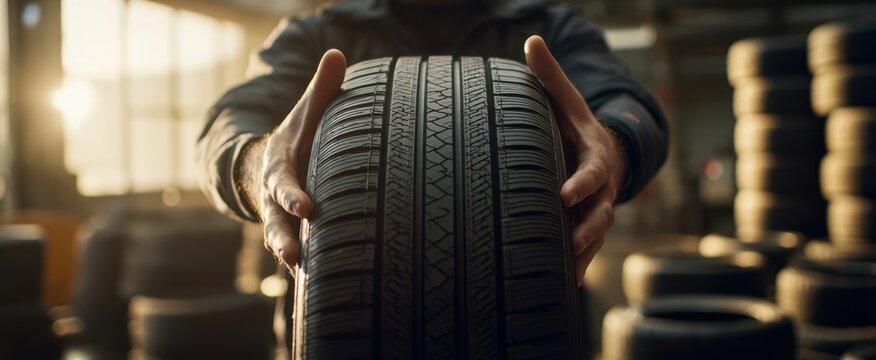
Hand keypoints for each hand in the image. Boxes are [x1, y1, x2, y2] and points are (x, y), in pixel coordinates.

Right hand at [239, 49, 346, 271]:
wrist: (270, 165)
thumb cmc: (299, 137)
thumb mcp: (306, 111)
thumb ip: (322, 88)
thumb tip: (338, 53)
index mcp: (281, 167)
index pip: (285, 182)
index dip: (293, 194)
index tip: (306, 206)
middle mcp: (277, 199)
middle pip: (275, 221)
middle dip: (282, 238)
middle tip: (292, 255)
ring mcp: (283, 221)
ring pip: (282, 243)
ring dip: (291, 260)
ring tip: (304, 278)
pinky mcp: (295, 235)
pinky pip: (298, 255)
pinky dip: (306, 272)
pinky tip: (320, 291)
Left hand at [524, 36, 627, 282]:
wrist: (608, 155)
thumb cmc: (578, 127)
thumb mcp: (568, 100)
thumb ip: (550, 76)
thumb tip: (531, 42)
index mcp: (595, 160)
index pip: (592, 174)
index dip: (581, 184)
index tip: (564, 194)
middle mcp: (601, 192)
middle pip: (599, 215)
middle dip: (586, 230)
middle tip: (569, 242)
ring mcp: (596, 214)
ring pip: (593, 240)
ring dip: (580, 258)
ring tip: (561, 276)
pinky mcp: (588, 231)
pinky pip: (584, 254)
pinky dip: (573, 271)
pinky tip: (556, 290)